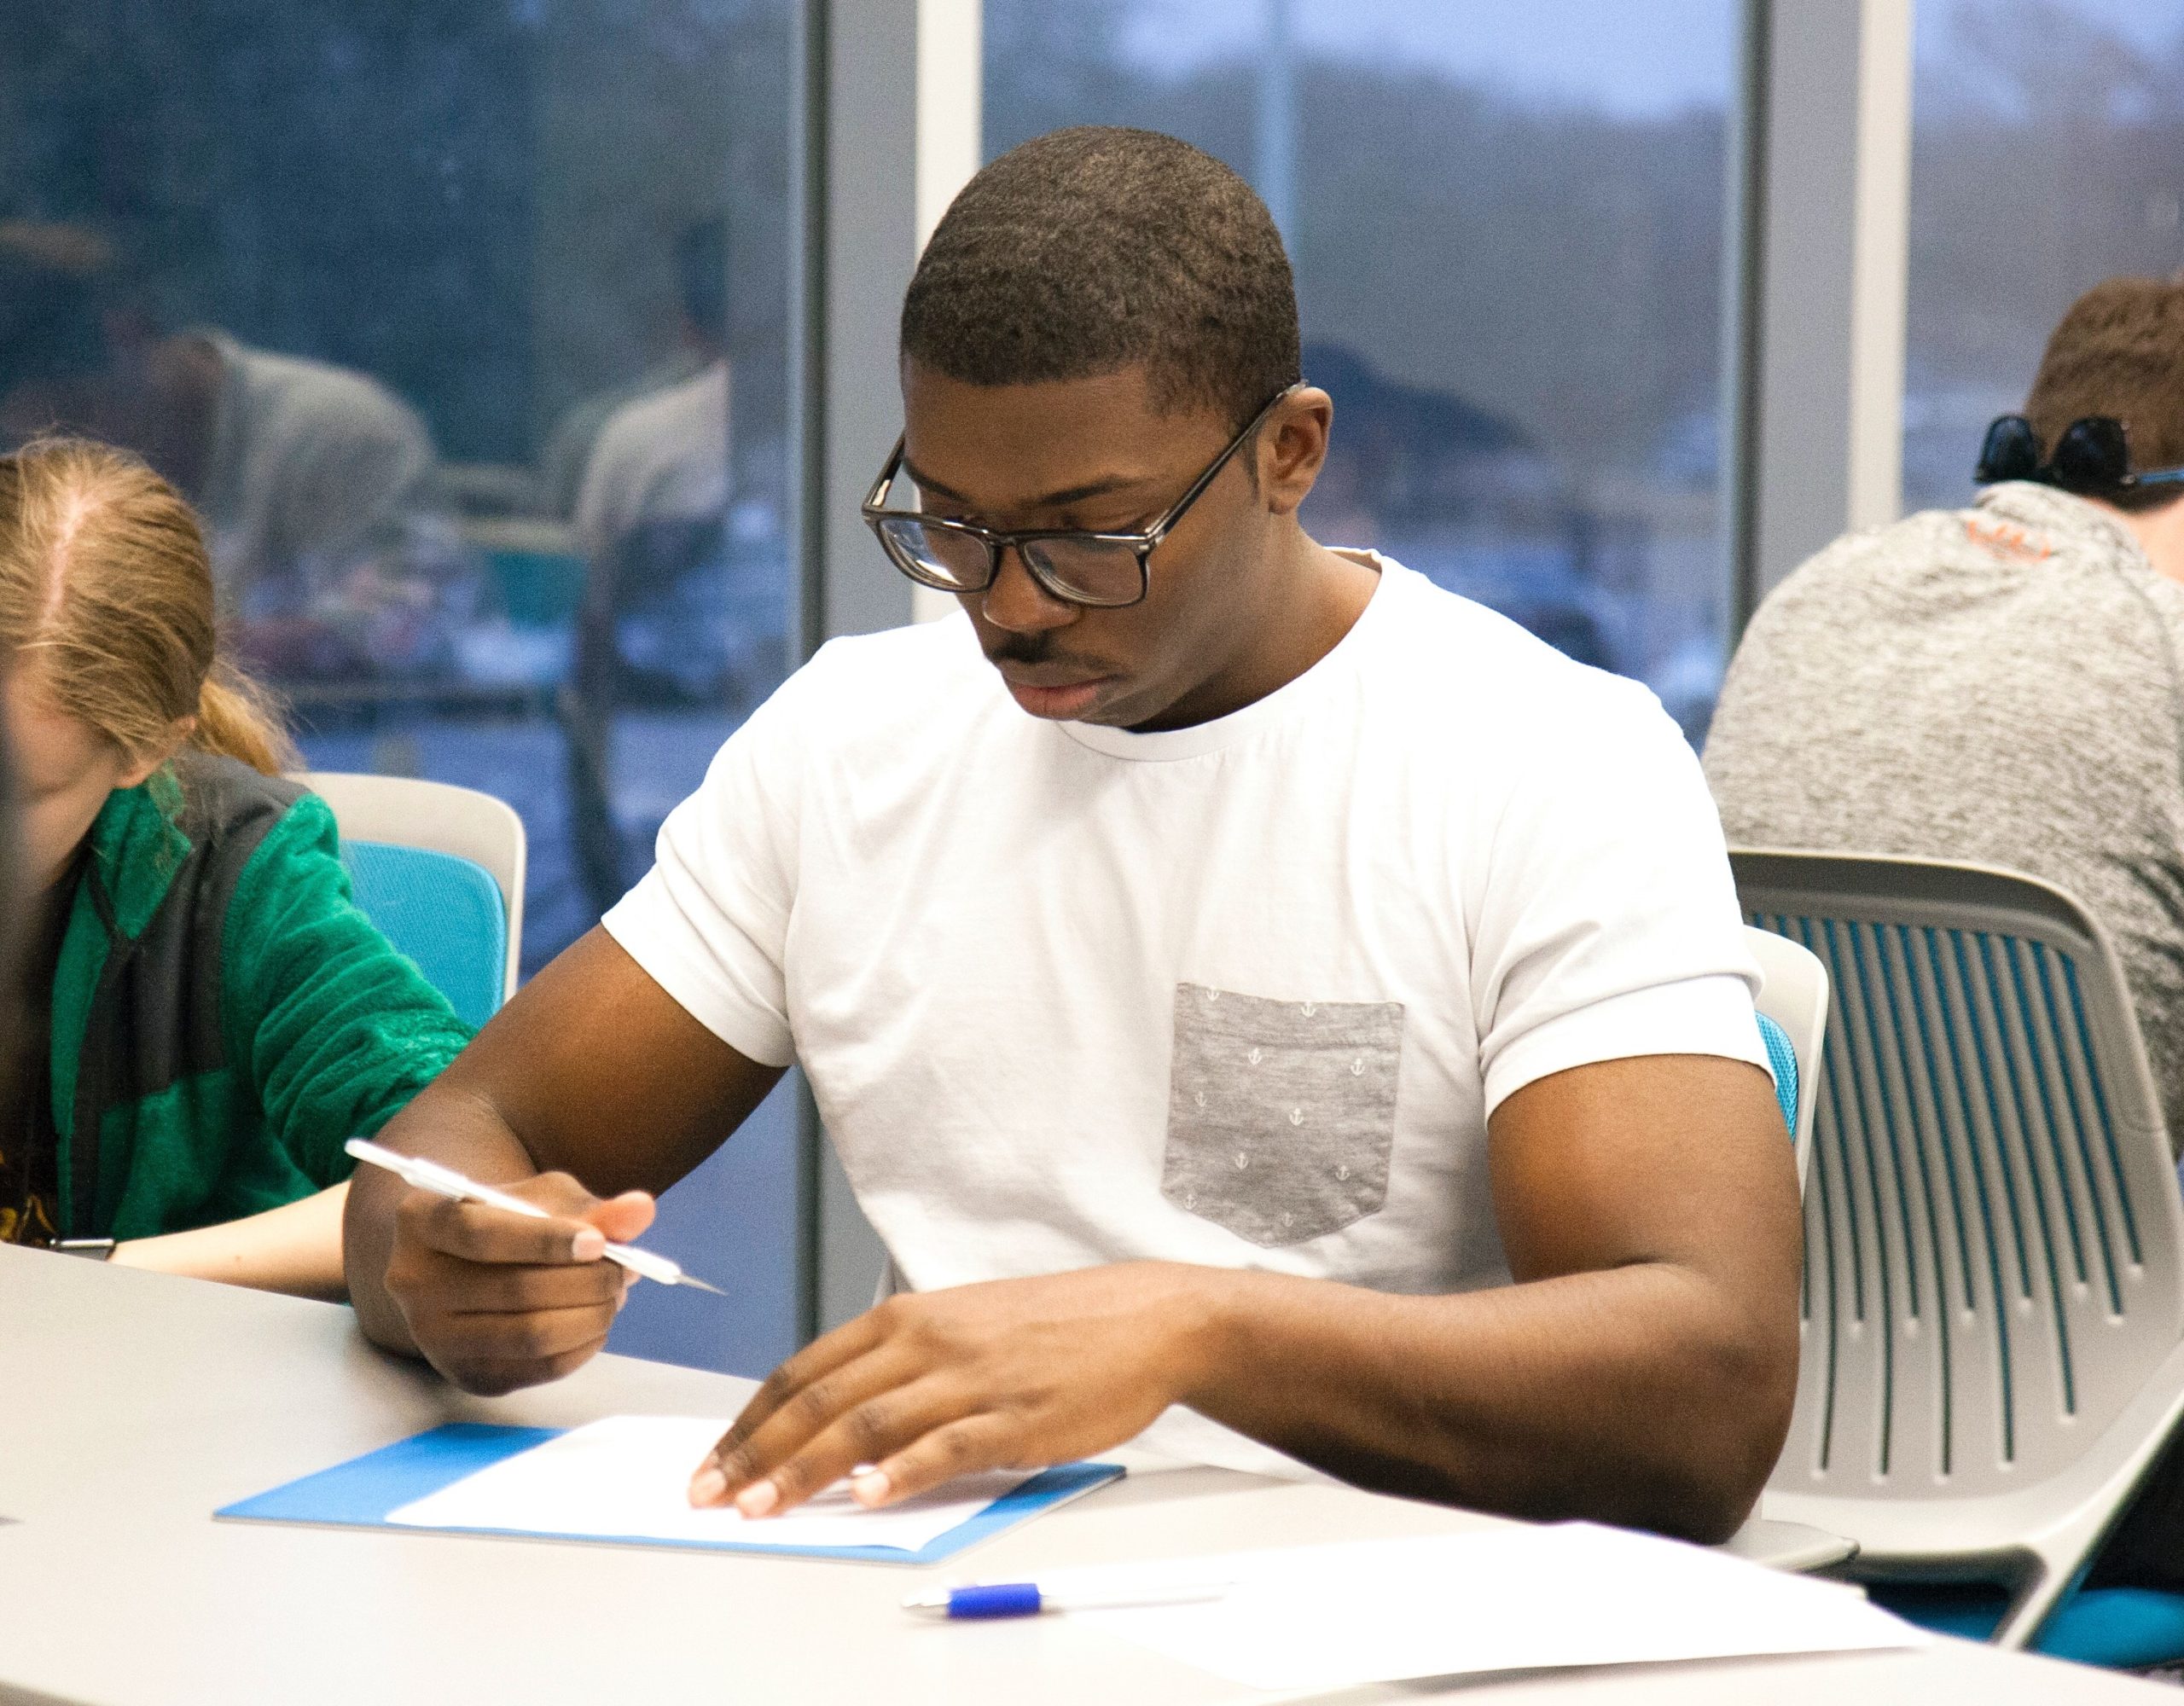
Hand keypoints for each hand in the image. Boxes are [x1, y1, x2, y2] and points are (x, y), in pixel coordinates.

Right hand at [380, 1172, 655, 1395]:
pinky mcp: (464, 1374)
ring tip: (615, 1292)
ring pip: (529, 1335)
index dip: (545, 1240)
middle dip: (585, 1281)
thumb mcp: (543, 1198)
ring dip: (591, 1315)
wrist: (465, 1265)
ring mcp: (433, 1336)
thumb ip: (592, 1207)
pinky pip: (538, 1368)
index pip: (481, 1234)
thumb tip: (641, 1210)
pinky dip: (583, 1346)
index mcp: (421, 1220)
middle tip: (624, 1269)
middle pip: (512, 1289)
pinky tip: (597, 1321)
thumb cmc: (510, 1220)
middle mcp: (412, 1281)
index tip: (597, 1242)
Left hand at [687, 1262, 1225, 1515]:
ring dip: (806, 1470)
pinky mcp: (1013, 1415)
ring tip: (762, 1507)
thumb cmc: (1051, 1327)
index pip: (805, 1370)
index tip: (713, 1461)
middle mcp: (927, 1341)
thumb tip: (836, 1423)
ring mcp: (969, 1378)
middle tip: (711, 1496)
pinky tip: (866, 1498)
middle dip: (757, 1452)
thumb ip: (901, 1366)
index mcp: (908, 1317)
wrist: (1143, 1317)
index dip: (750, 1420)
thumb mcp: (962, 1328)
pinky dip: (899, 1473)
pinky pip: (944, 1447)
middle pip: (821, 1400)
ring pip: (868, 1425)